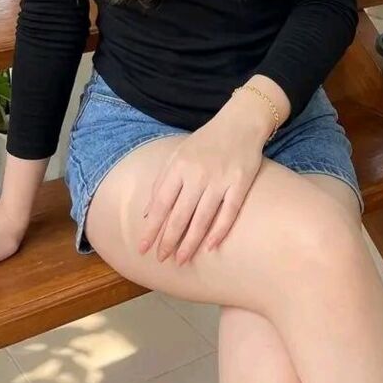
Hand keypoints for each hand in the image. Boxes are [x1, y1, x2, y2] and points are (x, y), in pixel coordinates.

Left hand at [138, 104, 266, 266]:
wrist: (240, 122)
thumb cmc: (206, 142)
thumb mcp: (178, 155)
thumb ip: (162, 181)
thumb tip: (147, 213)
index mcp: (179, 166)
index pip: (161, 203)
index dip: (151, 227)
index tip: (142, 248)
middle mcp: (197, 173)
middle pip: (180, 214)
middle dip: (168, 240)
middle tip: (161, 259)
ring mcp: (220, 178)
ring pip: (202, 218)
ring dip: (190, 242)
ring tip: (181, 260)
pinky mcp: (240, 182)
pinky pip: (228, 212)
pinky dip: (219, 231)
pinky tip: (210, 247)